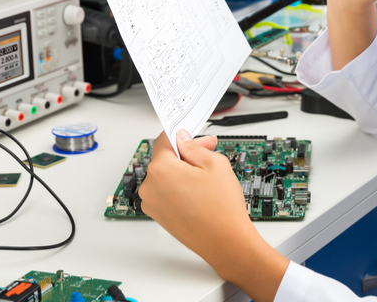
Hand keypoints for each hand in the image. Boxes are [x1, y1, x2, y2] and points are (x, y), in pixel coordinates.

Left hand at [138, 130, 288, 301]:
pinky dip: (180, 189)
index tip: (191, 134)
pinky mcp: (159, 216)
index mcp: (160, 170)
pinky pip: (166, 193)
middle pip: (165, 159)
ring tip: (207, 179)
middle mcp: (150, 187)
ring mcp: (152, 204)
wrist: (226, 243)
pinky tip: (200, 194)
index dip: (183, 134)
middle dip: (186, 155)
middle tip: (209, 154)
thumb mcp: (215, 163)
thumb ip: (194, 146)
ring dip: (183, 172)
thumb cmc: (222, 209)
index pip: (165, 140)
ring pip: (166, 176)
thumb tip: (183, 139)